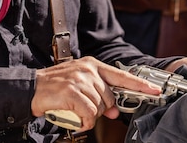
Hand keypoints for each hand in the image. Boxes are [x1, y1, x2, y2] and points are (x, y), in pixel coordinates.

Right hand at [31, 56, 160, 130]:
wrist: (31, 88)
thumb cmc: (56, 87)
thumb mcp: (80, 85)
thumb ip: (100, 94)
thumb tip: (115, 110)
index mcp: (92, 65)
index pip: (121, 75)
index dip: (139, 85)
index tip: (154, 90)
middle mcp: (88, 69)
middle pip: (110, 97)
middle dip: (102, 108)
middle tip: (86, 109)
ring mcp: (80, 79)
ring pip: (100, 106)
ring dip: (90, 115)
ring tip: (76, 111)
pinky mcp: (72, 91)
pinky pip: (89, 113)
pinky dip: (85, 121)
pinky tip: (76, 118)